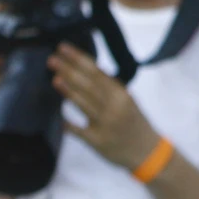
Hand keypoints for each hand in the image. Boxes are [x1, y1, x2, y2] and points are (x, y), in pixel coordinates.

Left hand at [49, 44, 163, 170]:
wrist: (146, 151)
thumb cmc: (132, 122)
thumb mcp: (126, 100)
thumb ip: (107, 88)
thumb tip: (83, 70)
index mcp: (120, 93)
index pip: (96, 71)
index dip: (78, 59)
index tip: (63, 47)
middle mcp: (113, 106)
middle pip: (89, 85)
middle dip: (69, 70)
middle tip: (51, 59)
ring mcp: (105, 124)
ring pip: (84, 104)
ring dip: (69, 91)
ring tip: (55, 79)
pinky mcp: (98, 141)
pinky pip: (80, 132)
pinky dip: (69, 125)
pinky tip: (58, 118)